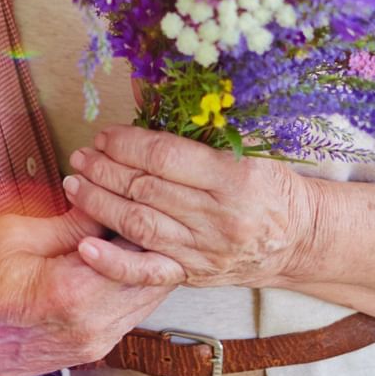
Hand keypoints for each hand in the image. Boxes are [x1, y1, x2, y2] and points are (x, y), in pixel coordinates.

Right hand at [0, 208, 184, 375]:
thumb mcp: (16, 235)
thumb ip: (72, 222)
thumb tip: (106, 204)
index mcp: (74, 293)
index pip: (142, 251)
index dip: (145, 217)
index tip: (137, 194)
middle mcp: (93, 326)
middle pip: (155, 278)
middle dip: (152, 240)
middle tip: (138, 208)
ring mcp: (95, 344)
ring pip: (148, 298)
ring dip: (144, 264)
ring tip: (124, 230)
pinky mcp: (91, 350)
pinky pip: (130, 313)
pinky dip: (130, 285)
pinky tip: (114, 259)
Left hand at [63, 127, 316, 289]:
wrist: (299, 238)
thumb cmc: (270, 186)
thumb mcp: (250, 149)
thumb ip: (205, 130)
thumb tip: (151, 100)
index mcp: (234, 179)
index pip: (167, 157)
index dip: (128, 144)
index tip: (105, 135)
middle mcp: (218, 218)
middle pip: (147, 189)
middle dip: (105, 169)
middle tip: (81, 155)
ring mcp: (203, 251)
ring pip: (139, 226)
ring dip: (99, 203)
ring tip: (75, 184)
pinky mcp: (193, 275)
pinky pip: (147, 272)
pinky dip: (112, 262)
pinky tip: (85, 246)